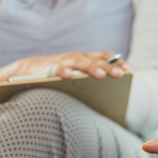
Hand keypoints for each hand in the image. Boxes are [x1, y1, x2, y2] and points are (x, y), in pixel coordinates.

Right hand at [0, 51, 131, 84]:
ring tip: (102, 76)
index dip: (117, 62)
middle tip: (120, 75)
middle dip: (109, 68)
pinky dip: (63, 71)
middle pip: (96, 61)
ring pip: (80, 63)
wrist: (28, 71)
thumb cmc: (58, 77)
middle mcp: (76, 58)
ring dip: (91, 68)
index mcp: (86, 59)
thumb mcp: (78, 78)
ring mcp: (63, 62)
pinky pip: (57, 69)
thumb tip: (113, 100)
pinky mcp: (48, 68)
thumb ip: (93, 83)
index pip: (105, 56)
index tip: (129, 71)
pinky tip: (70, 77)